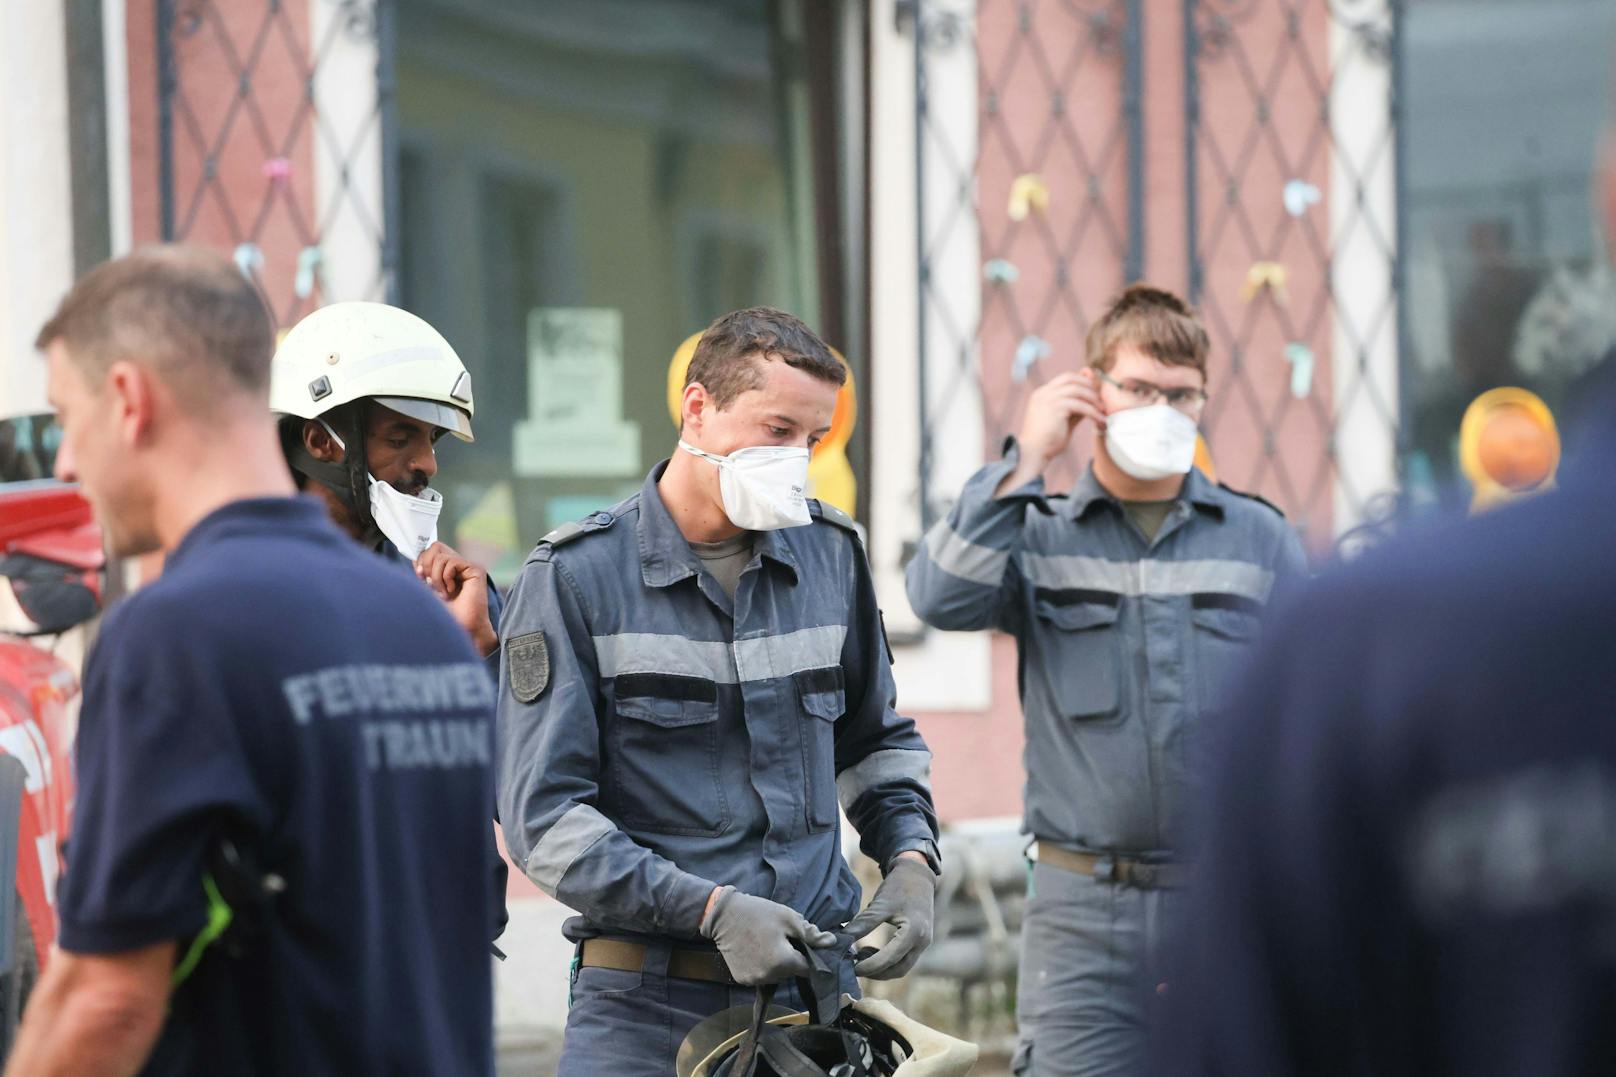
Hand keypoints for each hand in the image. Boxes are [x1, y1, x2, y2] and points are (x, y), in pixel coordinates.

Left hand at [415, 542, 495, 656]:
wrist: (461, 628)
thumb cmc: (446, 615)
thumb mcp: (427, 591)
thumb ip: (423, 574)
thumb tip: (415, 560)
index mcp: (447, 569)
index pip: (430, 551)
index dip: (422, 561)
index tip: (420, 578)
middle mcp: (458, 565)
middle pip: (436, 547)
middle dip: (427, 565)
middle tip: (431, 585)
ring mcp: (467, 566)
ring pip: (441, 555)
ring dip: (436, 576)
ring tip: (442, 593)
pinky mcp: (475, 570)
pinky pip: (452, 562)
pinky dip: (445, 577)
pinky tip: (451, 591)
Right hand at [700, 887, 838, 985]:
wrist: (723, 916)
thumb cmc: (759, 913)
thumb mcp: (788, 918)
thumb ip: (811, 934)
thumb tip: (831, 942)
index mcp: (783, 962)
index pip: (806, 968)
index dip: (805, 955)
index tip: (797, 943)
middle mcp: (768, 976)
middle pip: (791, 973)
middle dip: (790, 959)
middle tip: (780, 939)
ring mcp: (753, 980)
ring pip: (776, 976)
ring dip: (776, 965)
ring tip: (766, 944)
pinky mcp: (742, 980)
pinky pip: (761, 976)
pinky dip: (761, 967)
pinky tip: (755, 951)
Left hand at [843, 856, 936, 979]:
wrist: (917, 874)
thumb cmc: (898, 886)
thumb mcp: (880, 904)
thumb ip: (863, 924)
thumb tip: (842, 940)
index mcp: (914, 932)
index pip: (890, 958)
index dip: (869, 966)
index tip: (852, 967)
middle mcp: (922, 942)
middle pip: (898, 969)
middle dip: (876, 972)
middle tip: (854, 967)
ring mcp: (923, 943)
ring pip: (902, 968)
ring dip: (882, 968)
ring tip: (860, 956)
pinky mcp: (920, 942)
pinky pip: (903, 960)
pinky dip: (887, 961)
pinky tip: (871, 951)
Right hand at [1000, 369, 1106, 492]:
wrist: (1032, 454)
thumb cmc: (1046, 441)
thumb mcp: (1063, 420)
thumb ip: (1075, 408)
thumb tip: (1091, 400)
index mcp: (1042, 394)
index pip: (1065, 378)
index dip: (1082, 380)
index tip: (1095, 391)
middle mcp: (1044, 393)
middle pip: (1071, 378)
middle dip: (1089, 385)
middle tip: (1100, 400)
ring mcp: (1048, 399)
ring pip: (1078, 390)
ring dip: (1093, 400)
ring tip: (1102, 412)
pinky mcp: (1055, 408)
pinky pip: (1080, 405)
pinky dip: (1093, 412)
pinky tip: (1099, 421)